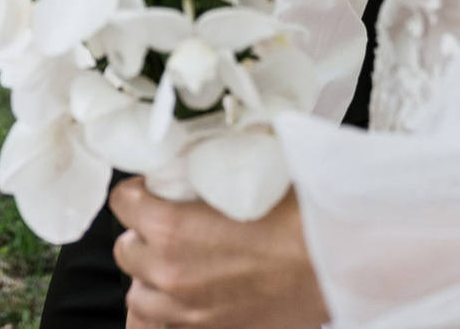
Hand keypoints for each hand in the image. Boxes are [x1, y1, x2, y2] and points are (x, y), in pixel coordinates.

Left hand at [110, 177, 328, 328]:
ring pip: (140, 294)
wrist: (337, 261)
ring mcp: (186, 310)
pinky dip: (172, 310)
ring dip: (153, 277)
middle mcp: (168, 272)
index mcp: (169, 227)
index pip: (122, 203)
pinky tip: (191, 294)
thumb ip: (210, 163)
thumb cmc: (300, 214)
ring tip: (178, 263)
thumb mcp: (248, 169)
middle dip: (143, 236)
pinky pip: (164, 326)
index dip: (138, 193)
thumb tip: (198, 149)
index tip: (152, 191)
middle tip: (169, 225)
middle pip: (127, 251)